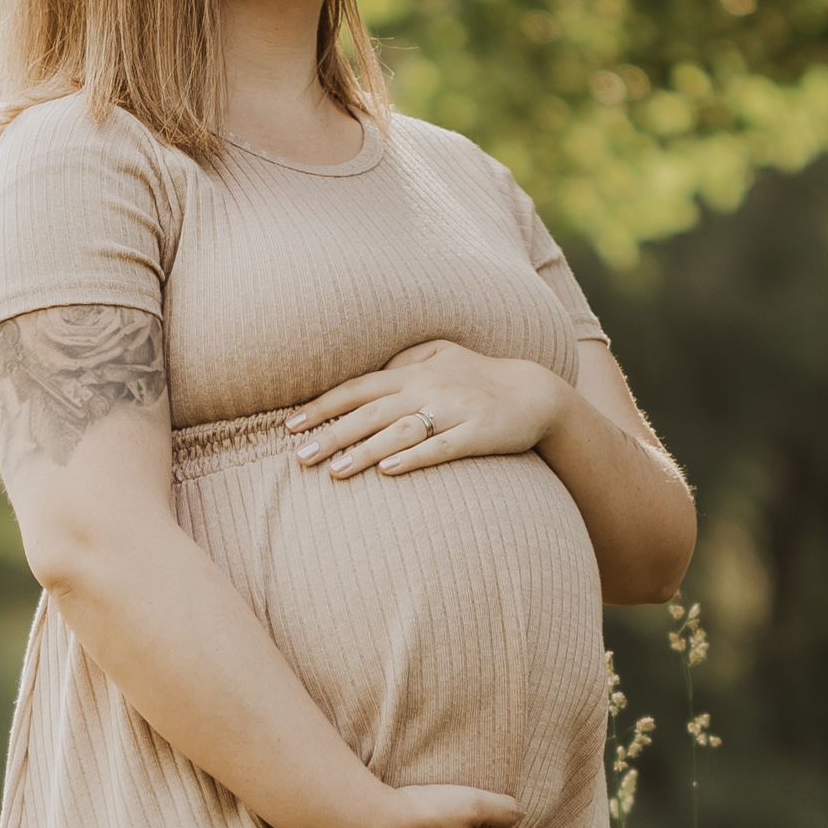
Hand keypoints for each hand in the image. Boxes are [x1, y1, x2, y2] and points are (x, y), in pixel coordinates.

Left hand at [288, 337, 566, 478]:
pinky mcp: (477, 434)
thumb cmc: (481, 376)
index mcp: (414, 372)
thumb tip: (374, 371)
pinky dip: (413, 459)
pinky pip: (440, 448)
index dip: (323, 407)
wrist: (536, 393)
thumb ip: (407, 360)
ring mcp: (453, 411)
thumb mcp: (443, 354)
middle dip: (332, 435)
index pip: (357, 389)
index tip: (291, 426)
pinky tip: (388, 472)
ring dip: (364, 451)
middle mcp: (428, 388)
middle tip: (299, 457)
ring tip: (333, 472)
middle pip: (370, 413)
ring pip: (399, 433)